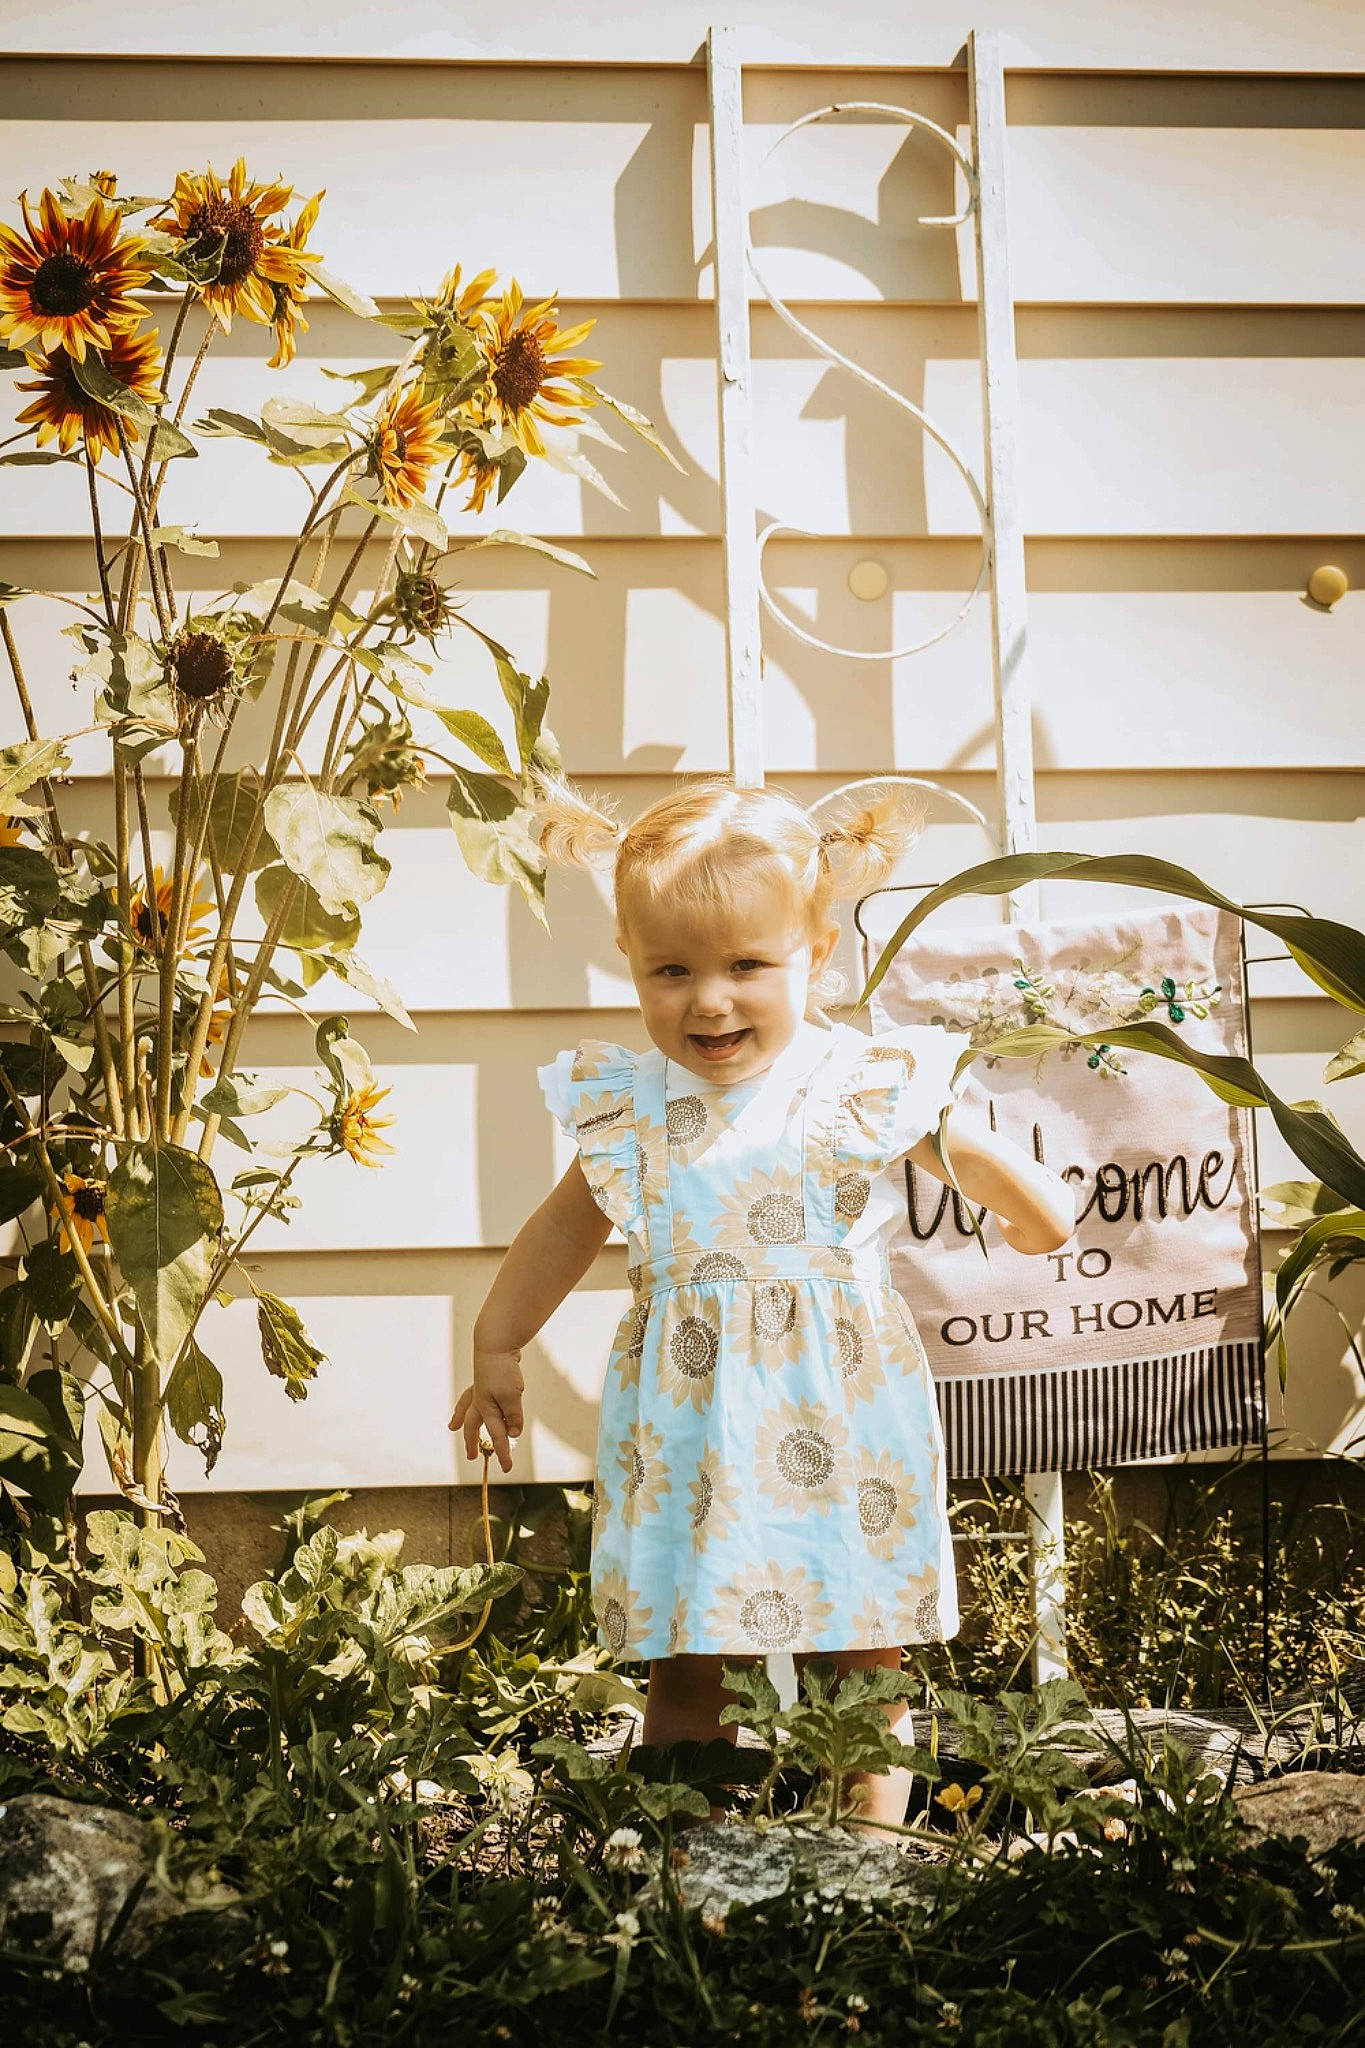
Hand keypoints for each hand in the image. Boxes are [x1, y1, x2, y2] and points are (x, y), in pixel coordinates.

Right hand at [450, 1346, 524, 1472]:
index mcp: (486, 1409)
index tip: (507, 1468)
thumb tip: (513, 1434)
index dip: (503, 1453)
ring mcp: (480, 1389)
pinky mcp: (484, 1379)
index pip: (497, 1436)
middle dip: (473, 1442)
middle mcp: (480, 1401)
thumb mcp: (512, 1396)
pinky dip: (466, 1401)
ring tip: (452, 1427)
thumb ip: (513, 1417)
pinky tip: (469, 1401)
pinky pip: (471, 1395)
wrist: (495, 1343)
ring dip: (461, 1420)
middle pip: (474, 1426)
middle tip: (472, 1457)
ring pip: (467, 1409)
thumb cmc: (502, 1370)